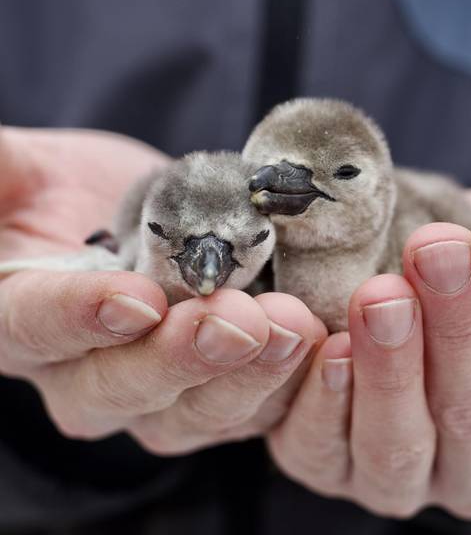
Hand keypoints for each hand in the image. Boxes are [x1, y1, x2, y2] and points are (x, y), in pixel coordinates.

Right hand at [0, 127, 320, 453]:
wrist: (140, 218)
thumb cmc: (71, 197)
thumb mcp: (24, 173)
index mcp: (27, 318)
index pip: (37, 328)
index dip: (79, 319)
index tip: (134, 299)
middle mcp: (88, 374)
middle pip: (124, 387)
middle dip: (181, 358)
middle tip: (238, 321)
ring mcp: (159, 393)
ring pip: (197, 412)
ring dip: (248, 376)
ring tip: (293, 328)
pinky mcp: (220, 390)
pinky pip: (255, 407)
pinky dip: (293, 384)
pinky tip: (327, 349)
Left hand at [268, 155, 470, 518]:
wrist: (387, 288)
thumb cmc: (469, 277)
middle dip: (457, 328)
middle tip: (435, 252)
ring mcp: (404, 477)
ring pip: (400, 443)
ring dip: (391, 368)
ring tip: (379, 297)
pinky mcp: (332, 467)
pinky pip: (325, 448)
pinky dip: (324, 400)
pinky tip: (328, 348)